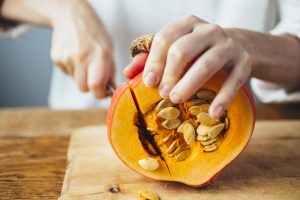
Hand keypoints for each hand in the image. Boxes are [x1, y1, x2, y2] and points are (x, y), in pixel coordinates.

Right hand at [50, 0, 114, 97]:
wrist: (71, 16)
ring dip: (81, 76)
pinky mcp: (56, 58)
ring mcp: (67, 57)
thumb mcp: (109, 49)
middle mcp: (82, 56)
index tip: (102, 92)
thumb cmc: (94, 33)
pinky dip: (72, 69)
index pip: (96, 86)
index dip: (100, 94)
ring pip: (75, 82)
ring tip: (84, 60)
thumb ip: (110, 71)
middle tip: (94, 75)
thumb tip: (111, 90)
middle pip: (83, 89)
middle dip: (90, 86)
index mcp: (100, 55)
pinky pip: (67, 73)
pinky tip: (75, 56)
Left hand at [124, 15, 250, 117]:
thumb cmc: (196, 52)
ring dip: (190, 84)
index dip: (154, 61)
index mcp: (187, 24)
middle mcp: (208, 30)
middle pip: (183, 49)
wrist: (235, 47)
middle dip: (170, 74)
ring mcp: (228, 45)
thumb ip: (150, 58)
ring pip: (207, 64)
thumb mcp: (174, 49)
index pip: (165, 38)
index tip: (148, 82)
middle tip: (163, 94)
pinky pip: (233, 80)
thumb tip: (127, 73)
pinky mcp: (243, 62)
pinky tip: (213, 113)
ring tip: (177, 100)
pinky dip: (223, 97)